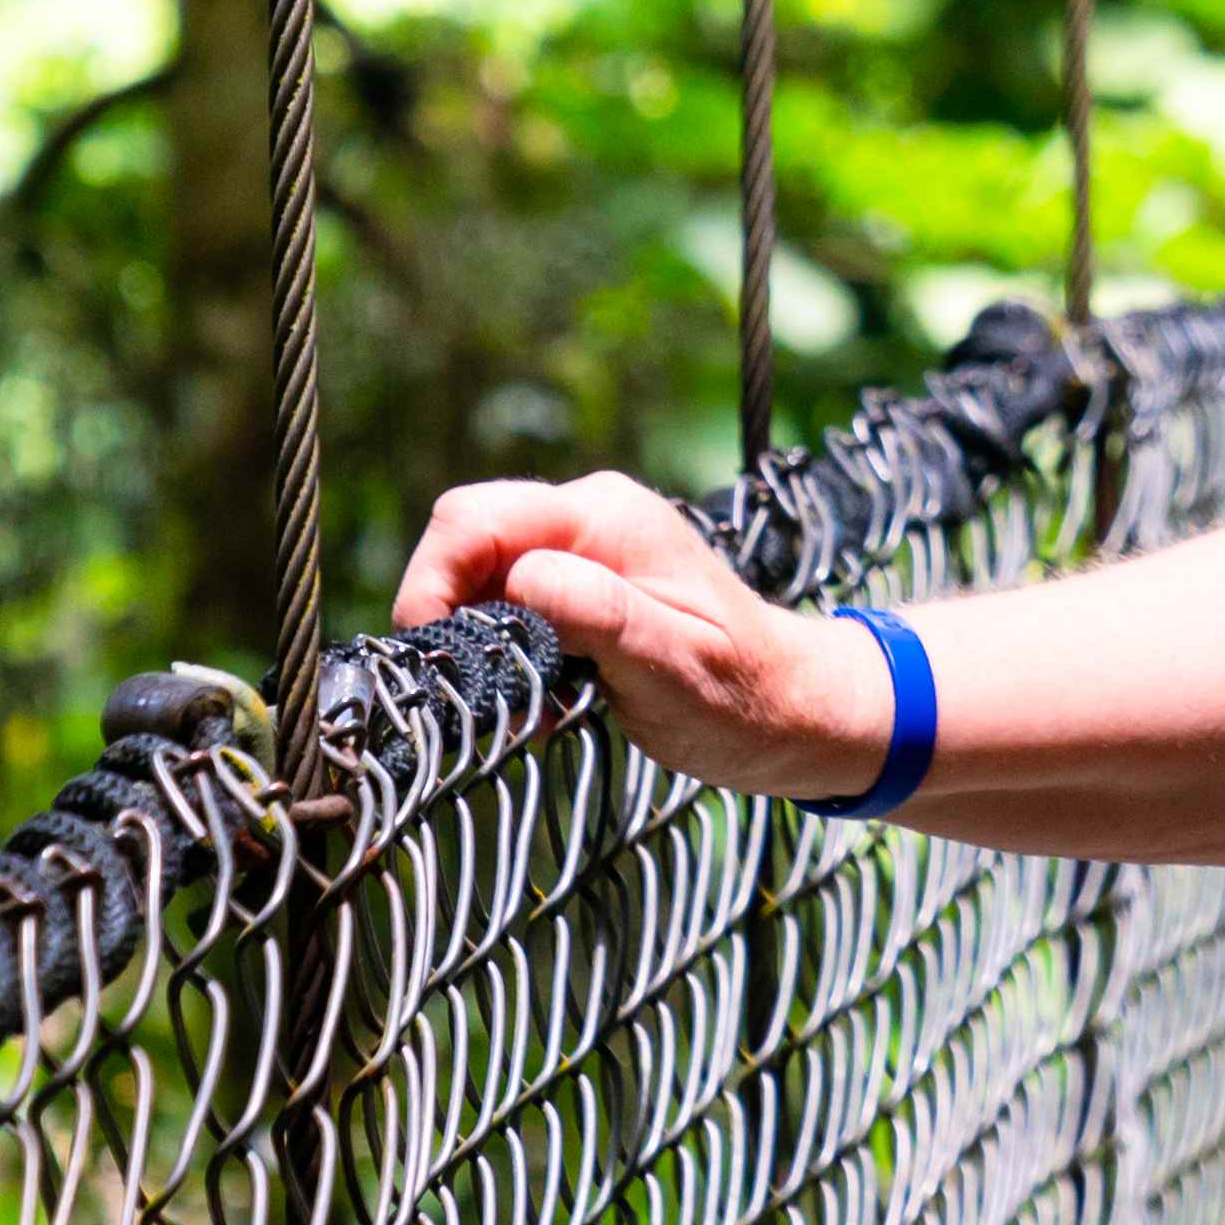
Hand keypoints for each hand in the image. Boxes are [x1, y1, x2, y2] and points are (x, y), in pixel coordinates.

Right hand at [394, 471, 894, 807]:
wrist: (791, 709)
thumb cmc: (741, 697)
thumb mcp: (670, 664)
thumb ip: (598, 614)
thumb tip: (522, 579)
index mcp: (607, 519)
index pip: (473, 519)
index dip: (433, 582)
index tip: (436, 656)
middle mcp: (591, 515)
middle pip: (465, 535)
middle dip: (444, 608)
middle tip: (471, 683)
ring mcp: (588, 545)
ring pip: (480, 571)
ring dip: (477, 637)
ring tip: (523, 700)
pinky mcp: (585, 581)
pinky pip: (509, 598)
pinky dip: (506, 648)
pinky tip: (543, 697)